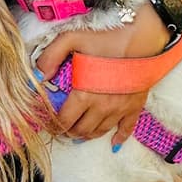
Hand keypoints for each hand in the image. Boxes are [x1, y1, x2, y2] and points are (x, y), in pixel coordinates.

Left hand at [34, 2, 170, 147]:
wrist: (144, 39)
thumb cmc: (108, 38)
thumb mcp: (73, 39)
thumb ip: (50, 57)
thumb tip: (37, 76)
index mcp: (85, 93)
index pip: (64, 120)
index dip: (53, 125)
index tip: (48, 123)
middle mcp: (102, 107)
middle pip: (81, 130)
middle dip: (68, 131)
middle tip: (61, 127)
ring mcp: (120, 109)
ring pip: (100, 132)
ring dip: (87, 135)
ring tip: (78, 132)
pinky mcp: (135, 107)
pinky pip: (127, 129)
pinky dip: (119, 137)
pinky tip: (114, 143)